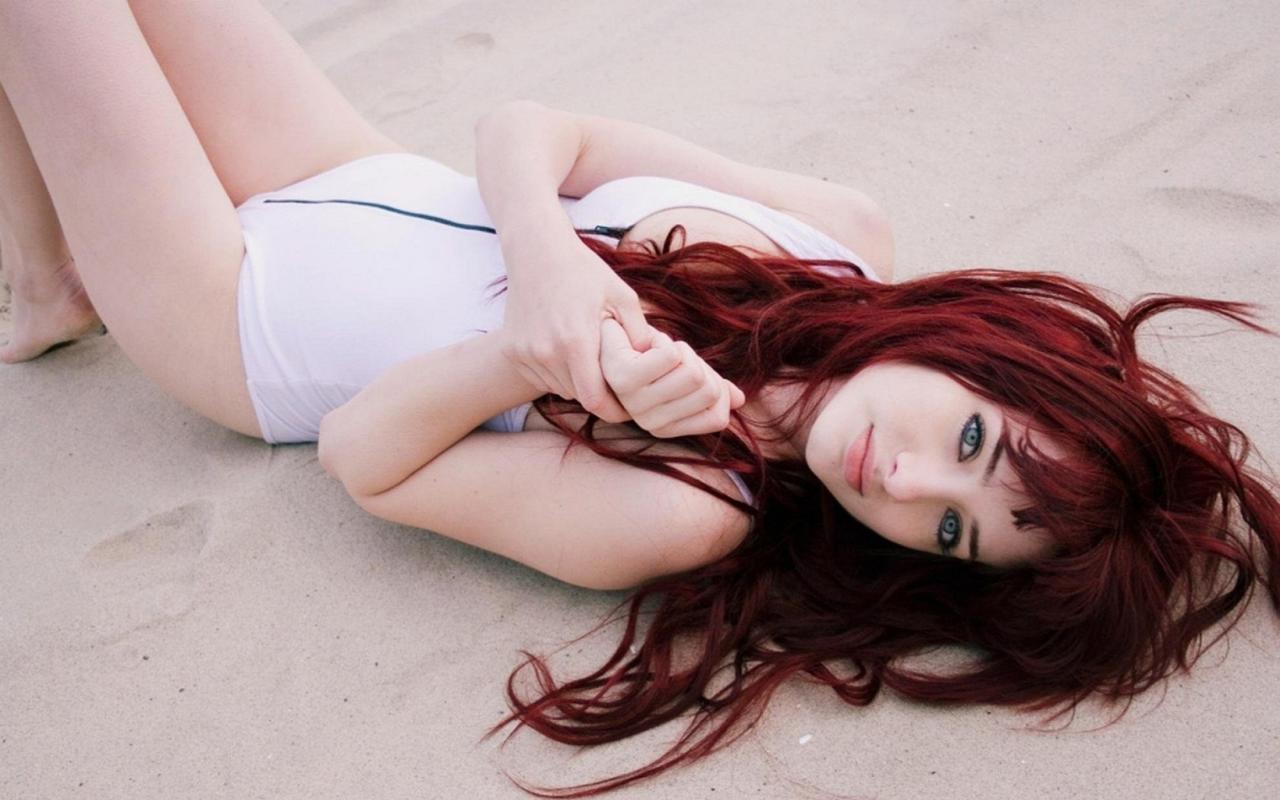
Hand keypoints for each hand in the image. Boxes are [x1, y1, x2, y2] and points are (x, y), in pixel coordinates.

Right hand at [500, 238, 651, 422]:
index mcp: (576, 340)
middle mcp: (546, 352)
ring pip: (561, 389)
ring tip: (591, 359)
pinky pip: (542, 379)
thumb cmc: (585, 271)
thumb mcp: (623, 295)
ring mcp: (525, 353)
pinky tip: (568, 351)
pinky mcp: (513, 351)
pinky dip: (558, 374)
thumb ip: (640, 332)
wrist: (537, 251)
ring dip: (578, 383)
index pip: (595, 400)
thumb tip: (653, 365)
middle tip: (614, 379)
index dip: (613, 411)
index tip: (628, 409)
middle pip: (579, 396)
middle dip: (599, 393)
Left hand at [598, 317, 745, 437]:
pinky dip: (668, 343)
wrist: (611, 326)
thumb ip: (711, 387)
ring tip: (656, 351)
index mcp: (663, 427)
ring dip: (681, 351)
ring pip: (692, 373)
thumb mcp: (684, 370)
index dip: (714, 384)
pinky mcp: (623, 378)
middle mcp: (647, 422)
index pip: (719, 416)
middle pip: (709, 391)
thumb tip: (739, 399)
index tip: (686, 371)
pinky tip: (646, 344)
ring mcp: (633, 403)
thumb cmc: (649, 350)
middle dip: (697, 363)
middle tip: (669, 357)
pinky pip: (671, 357)